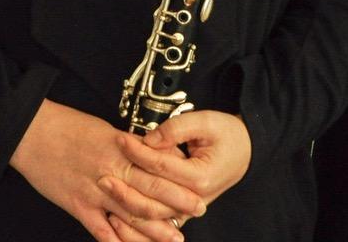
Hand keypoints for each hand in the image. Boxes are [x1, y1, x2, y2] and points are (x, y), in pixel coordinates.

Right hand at [9, 99, 205, 241]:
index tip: (199, 183)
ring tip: (175, 237)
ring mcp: (95, 191)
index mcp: (122, 148)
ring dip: (155, 229)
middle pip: (152, 190)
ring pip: (131, 214)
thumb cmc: (69, 127)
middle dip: (178, 203)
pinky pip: (101, 230)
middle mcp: (113, 171)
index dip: (180, 177)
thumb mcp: (105, 131)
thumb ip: (130, 146)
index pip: (159, 166)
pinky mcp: (78, 205)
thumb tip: (154, 154)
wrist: (34, 132)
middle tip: (199, 210)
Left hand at [107, 111, 251, 240]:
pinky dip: (133, 226)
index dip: (137, 152)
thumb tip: (148, 140)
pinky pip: (154, 225)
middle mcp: (193, 200)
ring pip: (149, 219)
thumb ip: (177, 129)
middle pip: (150, 199)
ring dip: (124, 209)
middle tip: (103, 170)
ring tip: (104, 192)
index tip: (120, 139)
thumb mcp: (206, 121)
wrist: (245, 152)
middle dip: (123, 185)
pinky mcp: (180, 214)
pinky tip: (114, 219)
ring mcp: (186, 211)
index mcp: (200, 177)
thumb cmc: (227, 135)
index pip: (160, 167)